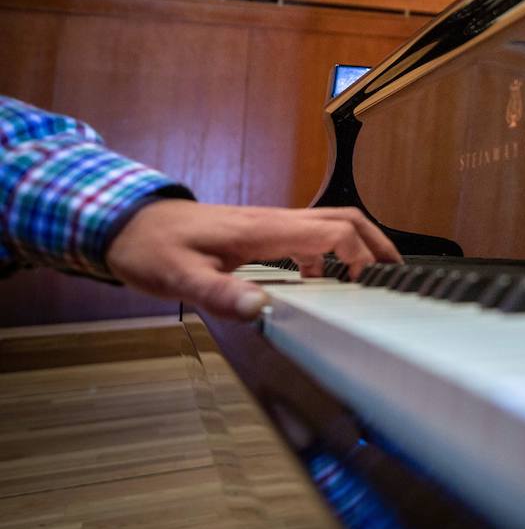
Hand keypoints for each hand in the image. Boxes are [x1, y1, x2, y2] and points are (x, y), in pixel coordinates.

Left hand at [105, 200, 403, 320]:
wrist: (126, 222)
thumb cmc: (150, 248)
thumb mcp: (178, 277)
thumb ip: (219, 293)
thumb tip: (262, 310)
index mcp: (264, 230)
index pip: (333, 232)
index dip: (360, 256)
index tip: (368, 287)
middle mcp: (275, 221)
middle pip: (346, 218)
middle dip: (377, 244)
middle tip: (395, 277)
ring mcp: (270, 223)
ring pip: (332, 222)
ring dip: (359, 245)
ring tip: (371, 280)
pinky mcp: (262, 231)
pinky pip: (311, 234)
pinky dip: (332, 253)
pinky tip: (322, 282)